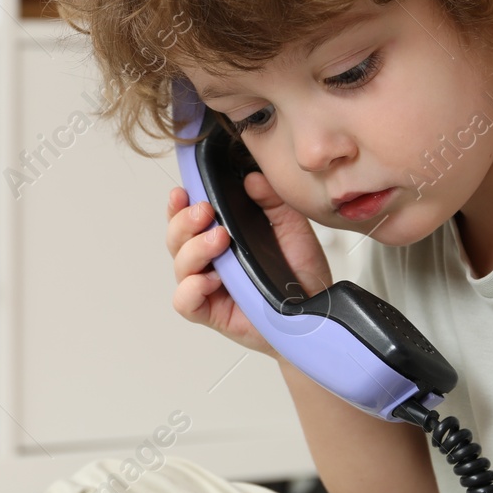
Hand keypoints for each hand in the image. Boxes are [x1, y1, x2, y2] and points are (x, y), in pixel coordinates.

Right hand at [165, 171, 332, 357]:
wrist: (316, 312)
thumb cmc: (300, 274)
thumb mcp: (291, 227)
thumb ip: (272, 201)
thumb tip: (252, 179)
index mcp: (221, 238)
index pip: (188, 218)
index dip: (178, 205)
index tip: (184, 192)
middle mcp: (210, 261)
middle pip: (176, 239)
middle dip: (184, 221)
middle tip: (206, 211)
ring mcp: (208, 288)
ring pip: (179, 265)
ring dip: (193, 249)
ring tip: (219, 239)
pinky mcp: (212, 313)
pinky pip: (184, 302)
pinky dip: (191, 288)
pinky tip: (212, 279)